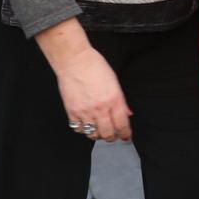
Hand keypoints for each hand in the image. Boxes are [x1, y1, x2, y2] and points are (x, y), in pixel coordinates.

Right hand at [36, 23, 133, 141]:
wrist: (75, 61)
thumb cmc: (95, 67)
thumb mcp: (114, 82)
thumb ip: (121, 101)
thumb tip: (126, 114)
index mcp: (114, 100)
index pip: (122, 125)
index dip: (125, 134)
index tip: (126, 136)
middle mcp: (100, 108)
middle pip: (108, 134)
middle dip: (112, 137)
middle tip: (113, 136)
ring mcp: (85, 111)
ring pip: (93, 134)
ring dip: (97, 135)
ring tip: (99, 130)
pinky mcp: (72, 112)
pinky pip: (78, 129)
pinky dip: (83, 130)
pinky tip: (86, 125)